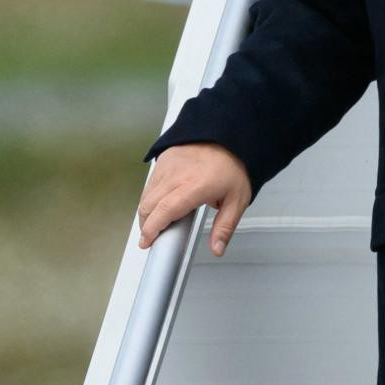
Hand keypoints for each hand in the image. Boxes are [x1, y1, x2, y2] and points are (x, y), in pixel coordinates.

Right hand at [137, 142, 252, 256]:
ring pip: (147, 194)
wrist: (230, 136)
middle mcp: (177, 175)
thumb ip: (225, 226)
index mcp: (195, 186)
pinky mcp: (163, 158)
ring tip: (157, 221)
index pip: (165, 210)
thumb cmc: (235, 165)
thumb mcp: (237, 199)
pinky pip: (150, 182)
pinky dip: (150, 196)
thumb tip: (217, 248)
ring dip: (147, 211)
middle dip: (146, 224)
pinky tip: (161, 202)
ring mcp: (168, 165)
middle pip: (149, 205)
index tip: (147, 241)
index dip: (152, 229)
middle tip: (152, 236)